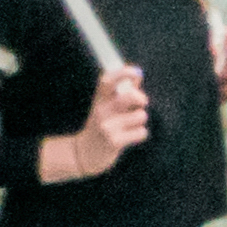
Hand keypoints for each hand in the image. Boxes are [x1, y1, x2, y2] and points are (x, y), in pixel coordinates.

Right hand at [44, 61, 152, 181]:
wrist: (84, 153)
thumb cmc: (101, 126)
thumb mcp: (106, 107)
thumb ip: (122, 92)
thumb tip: (138, 75)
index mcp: (99, 99)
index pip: (108, 80)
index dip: (123, 73)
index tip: (136, 73)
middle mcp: (101, 111)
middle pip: (129, 96)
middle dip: (141, 99)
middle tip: (142, 104)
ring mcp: (107, 127)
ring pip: (140, 115)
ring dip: (140, 121)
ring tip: (130, 126)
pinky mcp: (114, 142)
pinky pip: (141, 132)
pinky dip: (140, 134)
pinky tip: (130, 138)